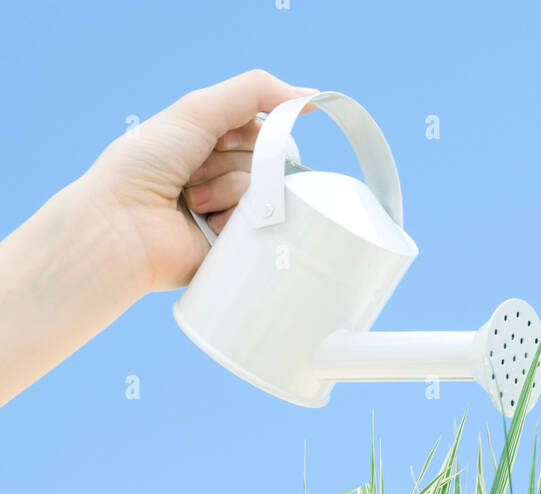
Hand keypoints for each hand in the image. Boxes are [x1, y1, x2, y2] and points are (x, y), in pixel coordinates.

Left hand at [0, 70, 315, 403]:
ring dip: (225, 191)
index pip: (263, 130)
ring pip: (264, 192)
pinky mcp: (232, 248)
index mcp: (211, 143)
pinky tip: (204, 226)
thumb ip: (254, 92)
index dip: (246, 132)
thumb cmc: (146, 164)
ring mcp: (228, 214)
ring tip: (191, 202)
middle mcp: (222, 177)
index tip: (217, 138)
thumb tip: (311, 98)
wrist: (122, 224)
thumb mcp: (197, 110)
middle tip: (193, 171)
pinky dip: (232, 221)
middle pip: (267, 160)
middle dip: (231, 161)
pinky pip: (259, 228)